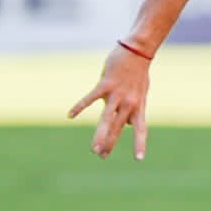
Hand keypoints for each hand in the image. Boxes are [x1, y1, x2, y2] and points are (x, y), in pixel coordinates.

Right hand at [68, 43, 151, 159]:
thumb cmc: (138, 73)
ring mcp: (117, 94)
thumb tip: (128, 125)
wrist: (137, 51)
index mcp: (138, 105)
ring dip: (100, 134)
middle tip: (102, 156)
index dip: (139, 143)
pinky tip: (70, 115)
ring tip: (94, 148)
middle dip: (110, 143)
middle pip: (118, 127)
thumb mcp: (141, 93)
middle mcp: (129, 102)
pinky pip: (90, 98)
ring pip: (107, 118)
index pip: (140, 128)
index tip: (139, 159)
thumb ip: (133, 109)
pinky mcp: (106, 84)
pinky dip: (80, 106)